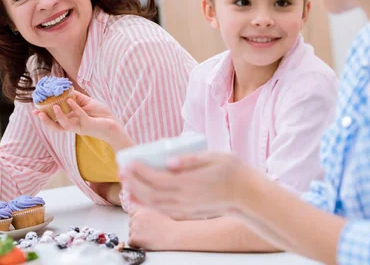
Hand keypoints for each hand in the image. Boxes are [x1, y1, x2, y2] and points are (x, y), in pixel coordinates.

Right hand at [34, 90, 123, 139]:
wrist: (114, 122)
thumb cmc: (101, 114)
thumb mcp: (86, 102)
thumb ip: (76, 97)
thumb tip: (65, 89)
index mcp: (71, 121)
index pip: (54, 120)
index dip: (44, 117)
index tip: (34, 110)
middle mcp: (73, 126)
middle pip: (55, 126)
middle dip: (45, 120)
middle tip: (37, 113)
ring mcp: (80, 127)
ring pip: (65, 125)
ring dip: (58, 116)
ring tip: (53, 106)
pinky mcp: (88, 125)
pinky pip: (80, 117)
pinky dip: (75, 108)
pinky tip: (71, 101)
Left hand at [121, 153, 246, 218]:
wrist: (247, 195)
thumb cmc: (233, 172)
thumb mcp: (215, 157)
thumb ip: (191, 160)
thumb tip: (170, 160)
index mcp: (190, 183)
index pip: (157, 179)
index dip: (140, 172)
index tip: (129, 163)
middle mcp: (185, 198)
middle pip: (151, 193)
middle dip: (134, 183)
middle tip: (122, 172)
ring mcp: (186, 208)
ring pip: (155, 204)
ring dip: (138, 195)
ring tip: (127, 184)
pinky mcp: (188, 212)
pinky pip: (163, 210)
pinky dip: (149, 205)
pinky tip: (142, 198)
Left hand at [128, 207, 178, 249]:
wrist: (172, 234)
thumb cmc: (168, 225)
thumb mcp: (157, 213)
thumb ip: (146, 213)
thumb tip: (140, 217)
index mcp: (142, 209)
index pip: (131, 213)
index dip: (136, 220)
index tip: (141, 225)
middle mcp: (136, 217)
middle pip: (130, 224)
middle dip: (136, 229)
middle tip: (147, 233)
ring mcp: (134, 227)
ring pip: (130, 234)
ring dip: (137, 237)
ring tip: (148, 239)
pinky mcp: (134, 238)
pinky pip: (130, 243)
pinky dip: (136, 245)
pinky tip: (144, 244)